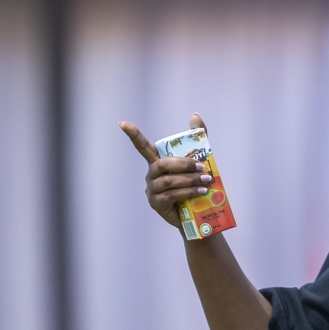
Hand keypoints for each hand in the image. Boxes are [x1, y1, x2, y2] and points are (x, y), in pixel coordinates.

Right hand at [119, 113, 213, 229]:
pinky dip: (188, 192)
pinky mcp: (156, 204)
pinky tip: (200, 192)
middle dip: (184, 164)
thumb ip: (196, 139)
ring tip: (206, 180)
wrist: (196, 214)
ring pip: (169, 181)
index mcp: (157, 162)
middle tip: (202, 167)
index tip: (122, 123)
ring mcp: (152, 190)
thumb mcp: (196, 161)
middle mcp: (151, 174)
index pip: (142, 146)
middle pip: (162, 164)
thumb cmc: (193, 184)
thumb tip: (195, 115)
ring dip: (190, 180)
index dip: (133, 134)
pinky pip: (172, 195)